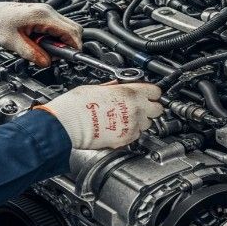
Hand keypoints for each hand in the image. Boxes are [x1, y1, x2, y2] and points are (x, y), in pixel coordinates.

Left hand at [0, 0, 82, 66]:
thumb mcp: (12, 43)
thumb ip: (32, 54)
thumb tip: (47, 62)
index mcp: (42, 16)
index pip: (71, 32)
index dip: (74, 47)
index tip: (71, 59)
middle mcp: (47, 11)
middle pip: (74, 29)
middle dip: (69, 45)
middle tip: (53, 56)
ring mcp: (46, 12)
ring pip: (67, 28)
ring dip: (61, 42)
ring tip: (44, 49)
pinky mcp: (42, 16)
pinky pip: (58, 27)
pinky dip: (55, 38)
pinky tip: (41, 43)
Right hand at [35, 83, 163, 149]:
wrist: (69, 124)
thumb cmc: (78, 104)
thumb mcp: (99, 87)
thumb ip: (116, 87)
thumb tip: (119, 86)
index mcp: (130, 92)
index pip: (156, 91)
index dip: (152, 92)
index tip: (147, 93)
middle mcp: (135, 109)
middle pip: (158, 109)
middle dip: (151, 108)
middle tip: (140, 106)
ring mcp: (132, 125)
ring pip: (148, 123)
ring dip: (142, 120)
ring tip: (127, 118)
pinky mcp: (126, 139)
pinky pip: (137, 135)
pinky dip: (132, 132)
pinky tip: (120, 127)